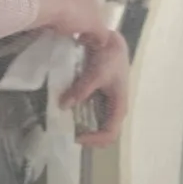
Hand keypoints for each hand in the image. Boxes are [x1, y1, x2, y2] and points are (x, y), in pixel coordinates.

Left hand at [37, 0, 115, 43]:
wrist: (45, 3)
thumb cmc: (73, 13)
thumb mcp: (93, 26)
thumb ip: (101, 32)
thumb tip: (104, 40)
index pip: (93, 4)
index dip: (90, 19)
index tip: (83, 32)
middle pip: (77, 0)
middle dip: (75, 13)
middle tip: (68, 29)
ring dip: (60, 10)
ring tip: (54, 26)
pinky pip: (46, 1)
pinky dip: (47, 9)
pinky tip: (44, 20)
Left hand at [60, 28, 129, 147]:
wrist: (112, 43)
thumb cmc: (109, 58)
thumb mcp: (95, 74)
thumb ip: (81, 90)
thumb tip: (63, 106)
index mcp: (119, 107)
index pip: (110, 134)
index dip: (94, 140)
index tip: (76, 137)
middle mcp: (115, 110)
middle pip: (103, 134)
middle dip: (86, 137)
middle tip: (67, 134)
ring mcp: (108, 106)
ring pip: (96, 126)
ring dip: (82, 128)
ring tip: (64, 126)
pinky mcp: (100, 100)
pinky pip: (90, 115)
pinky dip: (79, 117)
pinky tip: (67, 114)